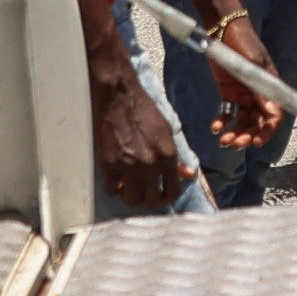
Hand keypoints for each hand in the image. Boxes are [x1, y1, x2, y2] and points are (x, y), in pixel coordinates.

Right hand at [90, 72, 189, 210]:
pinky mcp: (108, 164)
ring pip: (131, 200)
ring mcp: (128, 165)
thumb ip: (176, 156)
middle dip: (149, 199)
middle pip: (151, 200)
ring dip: (131, 197)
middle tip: (144, 193)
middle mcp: (149, 163)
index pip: (173, 190)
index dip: (168, 197)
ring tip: (129, 188)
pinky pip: (111, 190)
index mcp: (167, 154)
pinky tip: (115, 180)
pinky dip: (113, 188)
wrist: (117, 95)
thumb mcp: (166, 130)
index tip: (162, 195)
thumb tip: (189, 174)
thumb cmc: (143, 108)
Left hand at [206, 15, 288, 150]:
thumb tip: (272, 114)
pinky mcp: (229, 93)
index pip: (274, 116)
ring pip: (244, 122)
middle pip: (259, 123)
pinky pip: (228, 113)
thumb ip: (261, 89)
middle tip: (236, 143)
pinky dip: (223, 123)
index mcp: (271, 88)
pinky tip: (215, 128)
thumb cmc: (244, 42)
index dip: (268, 131)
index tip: (256, 142)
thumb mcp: (253, 64)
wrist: (224, 29)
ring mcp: (244, 95)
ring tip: (224, 140)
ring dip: (236, 133)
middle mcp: (260, 95)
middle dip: (249, 136)